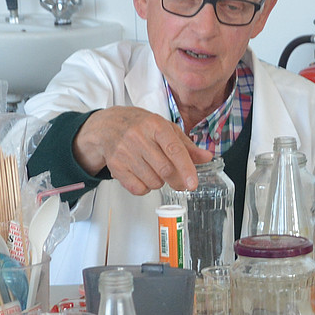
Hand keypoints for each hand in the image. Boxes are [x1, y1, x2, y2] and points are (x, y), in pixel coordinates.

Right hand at [70, 107, 207, 194]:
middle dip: (177, 181)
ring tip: (154, 170)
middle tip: (180, 182)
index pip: (174, 149)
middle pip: (165, 170)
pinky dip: (145, 187)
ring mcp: (125, 152)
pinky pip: (138, 188)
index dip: (186, 168)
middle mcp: (138, 137)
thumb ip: (186, 145)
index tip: (193, 183)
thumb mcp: (165, 129)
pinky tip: (143, 175)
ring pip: (153, 182)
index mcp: (155, 125)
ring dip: (160, 182)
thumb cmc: (141, 127)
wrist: (108, 127)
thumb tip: (206, 157)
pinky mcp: (116, 166)